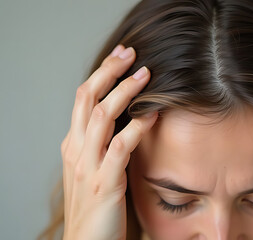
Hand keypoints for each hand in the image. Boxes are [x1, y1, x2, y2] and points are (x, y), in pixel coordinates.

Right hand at [61, 44, 157, 239]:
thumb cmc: (96, 205)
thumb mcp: (94, 168)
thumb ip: (105, 144)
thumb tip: (129, 119)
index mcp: (74, 144)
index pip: (83, 99)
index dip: (101, 74)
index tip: (121, 56)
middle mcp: (76, 150)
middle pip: (87, 99)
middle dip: (109, 71)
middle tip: (131, 52)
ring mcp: (87, 166)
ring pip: (101, 117)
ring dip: (124, 92)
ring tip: (146, 75)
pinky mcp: (104, 183)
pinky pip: (119, 148)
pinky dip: (136, 128)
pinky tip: (152, 115)